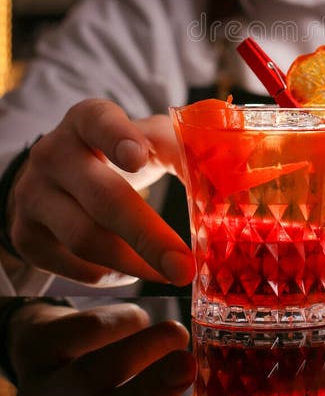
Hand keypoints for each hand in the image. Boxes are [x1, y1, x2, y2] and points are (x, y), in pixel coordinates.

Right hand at [6, 99, 193, 285]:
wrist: (56, 180)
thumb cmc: (115, 156)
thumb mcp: (145, 140)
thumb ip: (180, 147)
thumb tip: (228, 169)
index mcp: (87, 120)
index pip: (98, 121)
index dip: (117, 137)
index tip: (139, 158)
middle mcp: (53, 153)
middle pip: (101, 197)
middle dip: (148, 236)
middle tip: (184, 266)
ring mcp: (33, 194)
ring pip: (84, 238)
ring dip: (134, 263)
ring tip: (170, 273)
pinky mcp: (26, 234)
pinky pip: (71, 265)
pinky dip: (109, 275)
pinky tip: (133, 271)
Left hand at [8, 300, 195, 395]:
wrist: (55, 353)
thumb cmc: (110, 394)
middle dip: (152, 389)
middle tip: (190, 362)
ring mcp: (40, 394)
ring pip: (91, 375)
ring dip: (141, 349)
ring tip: (175, 334)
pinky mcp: (33, 352)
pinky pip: (80, 333)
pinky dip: (120, 322)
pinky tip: (138, 319)